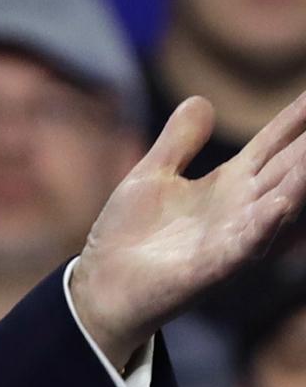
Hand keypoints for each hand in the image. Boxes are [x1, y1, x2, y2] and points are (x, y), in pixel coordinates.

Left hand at [70, 94, 305, 366]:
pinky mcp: (213, 268)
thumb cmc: (129, 234)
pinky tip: (280, 205)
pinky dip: (263, 226)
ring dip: (300, 180)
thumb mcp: (152, 176)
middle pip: (289, 168)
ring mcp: (232, 238)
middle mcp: (242, 208)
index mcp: (230, 183)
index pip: (274, 143)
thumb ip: (178, 141)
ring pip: (279, 204)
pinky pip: (246, 246)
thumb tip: (201, 99)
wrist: (101, 287)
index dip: (296, 117)